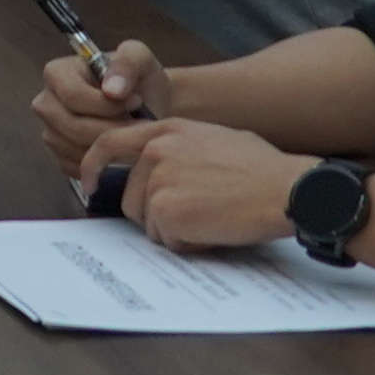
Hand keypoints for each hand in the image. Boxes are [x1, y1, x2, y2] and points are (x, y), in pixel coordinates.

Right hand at [28, 38, 174, 170]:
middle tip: (140, 125)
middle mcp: (46, 104)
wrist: (149, 108)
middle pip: (72, 126)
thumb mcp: (140, 58)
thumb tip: (112, 90)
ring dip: (110, 147)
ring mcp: (51, 133)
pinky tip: (121, 149)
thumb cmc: (140, 80)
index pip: (73, 96)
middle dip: (110, 129)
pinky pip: (79, 168)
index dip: (106, 104)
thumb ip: (127, 63)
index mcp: (56, 73)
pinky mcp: (61, 158)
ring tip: (133, 135)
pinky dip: (104, 163)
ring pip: (76, 150)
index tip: (136, 102)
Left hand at [85, 118, 309, 253]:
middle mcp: (156, 152)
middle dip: (157, 214)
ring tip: (212, 216)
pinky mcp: (166, 210)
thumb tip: (164, 171)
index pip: (109, 142)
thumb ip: (180, 149)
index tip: (89, 182)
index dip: (93, 166)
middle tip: (198, 213)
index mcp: (167, 131)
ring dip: (175, 229)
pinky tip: (214, 228)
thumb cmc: (263, 169)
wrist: (286, 189)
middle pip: (131, 197)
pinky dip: (188, 243)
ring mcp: (158, 181)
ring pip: (149, 222)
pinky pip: (167, 239)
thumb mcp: (215, 140)